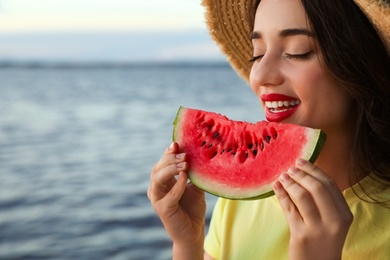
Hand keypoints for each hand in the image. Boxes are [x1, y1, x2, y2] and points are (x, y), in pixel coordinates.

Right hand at [147, 142, 205, 256]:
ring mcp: (157, 199)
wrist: (193, 232)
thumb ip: (195, 173)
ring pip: (157, 179)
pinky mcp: (163, 209)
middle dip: (170, 159)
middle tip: (185, 154)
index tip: (177, 143)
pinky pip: (168, 195)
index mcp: (162, 181)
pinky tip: (185, 177)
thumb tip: (201, 154)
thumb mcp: (195, 186)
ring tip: (185, 164)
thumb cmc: (193, 209)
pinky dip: (177, 185)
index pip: (161, 162)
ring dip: (171, 169)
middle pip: (157, 168)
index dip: (168, 152)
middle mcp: (156, 189)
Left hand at [273, 158, 352, 259]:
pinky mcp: (301, 235)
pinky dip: (281, 194)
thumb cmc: (323, 239)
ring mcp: (318, 228)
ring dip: (290, 182)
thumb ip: (324, 200)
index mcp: (344, 214)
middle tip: (291, 168)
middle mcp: (334, 221)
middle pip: (317, 187)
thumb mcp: (332, 220)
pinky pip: (288, 208)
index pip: (330, 184)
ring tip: (283, 176)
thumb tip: (305, 172)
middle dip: (302, 174)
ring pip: (302, 196)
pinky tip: (276, 186)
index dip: (314, 170)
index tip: (302, 161)